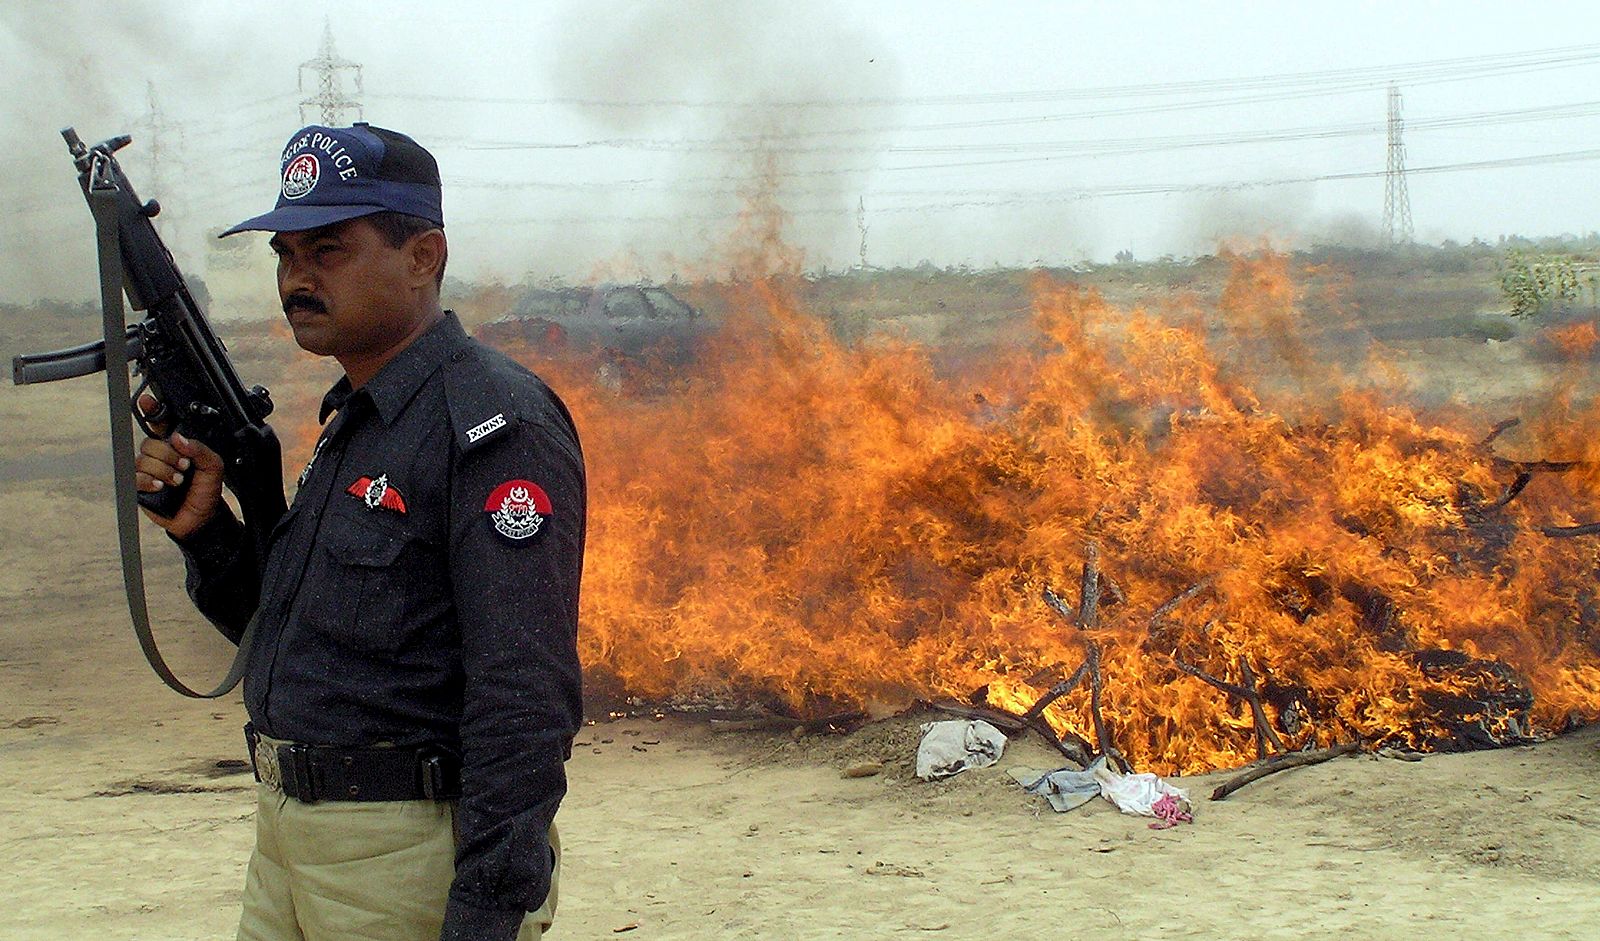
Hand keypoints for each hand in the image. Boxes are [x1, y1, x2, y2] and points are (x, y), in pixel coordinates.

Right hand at [134, 392, 225, 537]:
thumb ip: (200, 449)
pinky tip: (160, 486)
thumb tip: (178, 439)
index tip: (147, 401)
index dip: (152, 411)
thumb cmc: (206, 490)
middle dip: (168, 455)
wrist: (202, 518)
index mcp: (176, 446)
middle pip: (149, 443)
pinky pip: (133, 478)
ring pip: (142, 460)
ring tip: (177, 481)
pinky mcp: (140, 487)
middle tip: (184, 466)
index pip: (160, 424)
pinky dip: (147, 480)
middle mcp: (159, 456)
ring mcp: (148, 471)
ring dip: (163, 470)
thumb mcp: (213, 466)